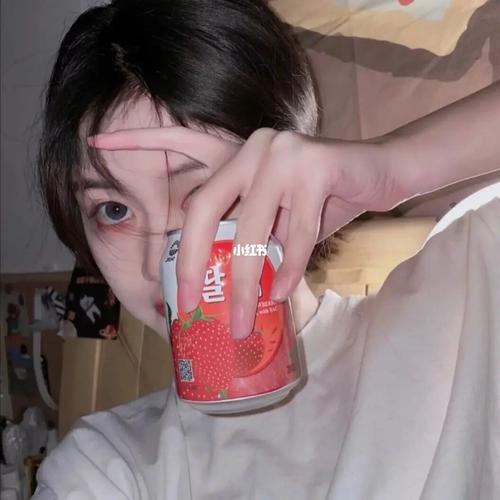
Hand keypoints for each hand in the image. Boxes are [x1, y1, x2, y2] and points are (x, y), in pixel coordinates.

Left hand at [89, 127, 406, 337]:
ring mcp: (284, 154)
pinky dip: (288, 269)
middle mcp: (254, 148)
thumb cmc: (326, 198)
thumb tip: (221, 280)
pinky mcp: (317, 167)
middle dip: (194, 262)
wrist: (382, 171)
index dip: (138, 141)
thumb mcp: (279, 216)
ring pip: (252, 232)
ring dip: (247, 284)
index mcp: (239, 155)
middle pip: (206, 209)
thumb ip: (250, 234)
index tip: (97, 143)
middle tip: (189, 304)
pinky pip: (294, 234)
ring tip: (245, 320)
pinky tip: (282, 295)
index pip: (182, 148)